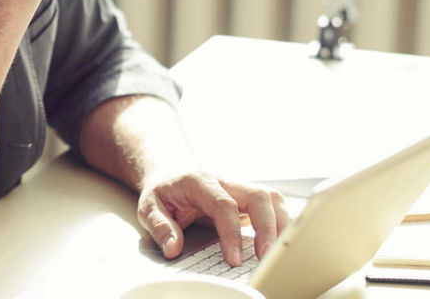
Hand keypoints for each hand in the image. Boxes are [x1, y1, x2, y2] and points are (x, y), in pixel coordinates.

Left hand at [138, 171, 291, 266]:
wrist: (171, 170)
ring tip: (277, 251)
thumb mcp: (148, 206)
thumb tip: (173, 248)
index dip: (232, 233)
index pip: (224, 205)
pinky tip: (280, 241)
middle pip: (258, 196)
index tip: (234, 258)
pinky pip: (272, 206)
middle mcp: (225, 181)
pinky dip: (281, 222)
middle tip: (264, 257)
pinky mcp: (248, 198)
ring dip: (281, 223)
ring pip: (272, 197)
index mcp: (200, 181)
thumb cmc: (163, 189)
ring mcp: (239, 188)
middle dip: (267, 227)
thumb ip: (160, 226)